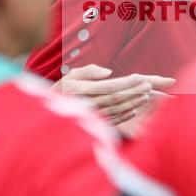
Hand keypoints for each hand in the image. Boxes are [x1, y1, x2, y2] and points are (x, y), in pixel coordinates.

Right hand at [53, 64, 174, 125]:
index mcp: (82, 90)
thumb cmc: (61, 90)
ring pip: (116, 110)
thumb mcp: (71, 75)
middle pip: (116, 98)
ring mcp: (91, 116)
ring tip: (145, 96)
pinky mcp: (93, 124)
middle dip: (133, 91)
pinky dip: (124, 116)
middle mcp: (88, 104)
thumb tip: (108, 72)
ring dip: (132, 103)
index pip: (109, 86)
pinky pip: (111, 121)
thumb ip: (89, 71)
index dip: (126, 82)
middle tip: (148, 86)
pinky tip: (134, 110)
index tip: (140, 77)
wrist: (47, 115)